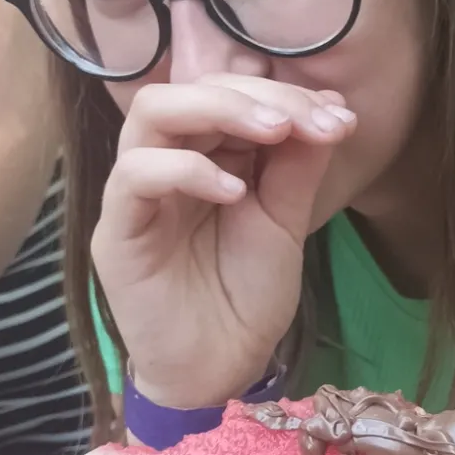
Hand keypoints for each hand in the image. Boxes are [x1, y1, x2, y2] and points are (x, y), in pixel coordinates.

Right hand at [93, 75, 355, 407]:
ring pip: (152, 112)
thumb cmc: (247, 293)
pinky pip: (134, 175)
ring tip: (274, 133)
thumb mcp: (285, 219)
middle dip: (257, 94)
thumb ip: (297, 164)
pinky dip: (186, 170)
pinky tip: (234, 192)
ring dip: (220, 110)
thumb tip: (329, 104)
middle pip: (192, 88)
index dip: (284, 93)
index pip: (230, 91)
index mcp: (206, 151)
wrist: (221, 366)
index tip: (338, 118)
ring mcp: (136, 191)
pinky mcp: (116, 229)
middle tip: (308, 120)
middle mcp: (166, 160)